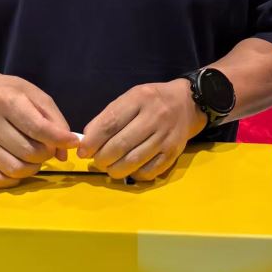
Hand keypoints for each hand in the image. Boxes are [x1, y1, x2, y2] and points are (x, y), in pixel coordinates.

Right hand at [0, 74, 78, 189]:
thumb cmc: (13, 93)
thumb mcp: (38, 96)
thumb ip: (56, 121)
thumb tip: (65, 152)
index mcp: (6, 101)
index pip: (37, 128)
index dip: (59, 139)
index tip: (73, 142)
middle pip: (28, 151)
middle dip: (47, 153)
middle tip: (49, 145)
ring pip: (15, 168)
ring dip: (34, 167)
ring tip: (37, 155)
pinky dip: (14, 179)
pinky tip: (21, 165)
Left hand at [79, 80, 206, 181]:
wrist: (188, 102)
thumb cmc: (152, 100)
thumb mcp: (131, 98)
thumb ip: (110, 116)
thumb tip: (88, 140)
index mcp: (140, 99)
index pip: (110, 123)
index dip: (93, 140)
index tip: (83, 151)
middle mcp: (154, 117)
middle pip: (120, 145)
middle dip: (102, 158)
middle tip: (97, 161)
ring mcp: (166, 136)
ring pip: (133, 161)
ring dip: (115, 169)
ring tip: (110, 167)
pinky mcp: (174, 152)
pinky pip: (149, 171)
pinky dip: (134, 174)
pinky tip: (130, 169)